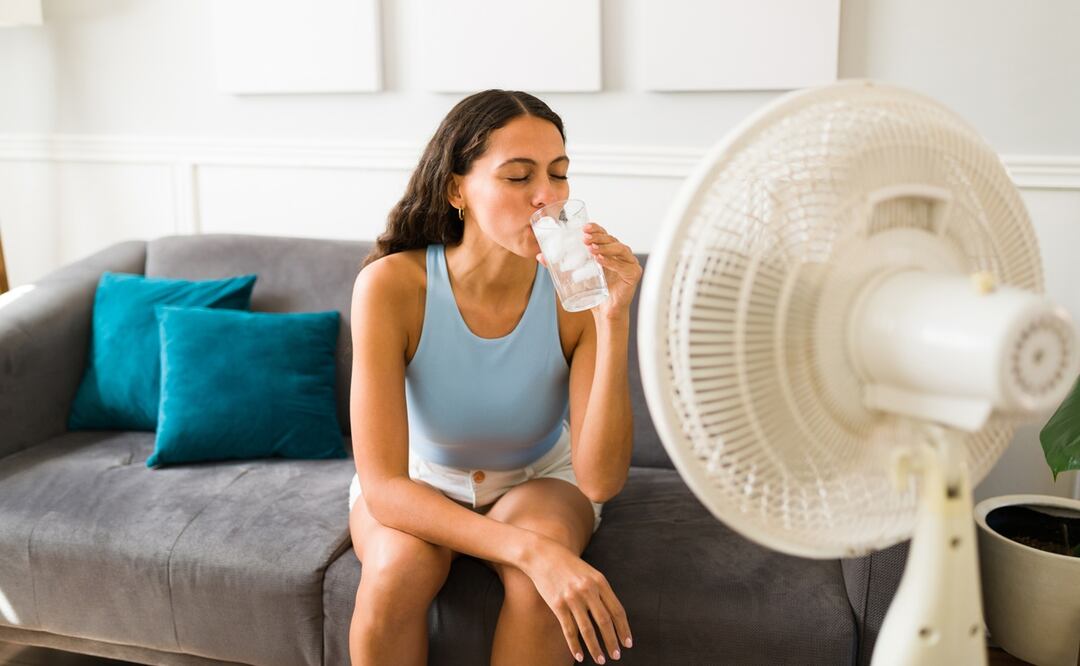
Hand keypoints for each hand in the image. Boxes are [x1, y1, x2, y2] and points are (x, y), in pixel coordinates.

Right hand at [520, 535, 632, 662]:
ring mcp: (572, 598)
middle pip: (605, 622)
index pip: (617, 610)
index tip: (627, 643)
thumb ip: (601, 591)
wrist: (543, 555)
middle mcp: (588, 590)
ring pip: (588, 630)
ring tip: (601, 660)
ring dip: (596, 648)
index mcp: (600, 582)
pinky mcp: (557, 605)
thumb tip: (613, 617)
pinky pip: (569, 630)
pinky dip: (575, 645)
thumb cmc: (568, 566)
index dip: (624, 629)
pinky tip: (579, 656)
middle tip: (616, 656)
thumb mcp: (590, 573)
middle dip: (612, 642)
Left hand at [536, 222, 642, 320]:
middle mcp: (621, 253)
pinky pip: (624, 265)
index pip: (604, 234)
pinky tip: (600, 260)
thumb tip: (540, 257)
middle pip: (612, 239)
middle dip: (598, 236)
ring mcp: (629, 262)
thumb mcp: (575, 275)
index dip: (596, 228)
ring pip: (619, 248)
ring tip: (591, 249)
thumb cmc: (593, 291)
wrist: (605, 312)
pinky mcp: (634, 274)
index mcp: (609, 250)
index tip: (584, 227)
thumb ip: (559, 265)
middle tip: (585, 238)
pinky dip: (612, 262)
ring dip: (605, 247)